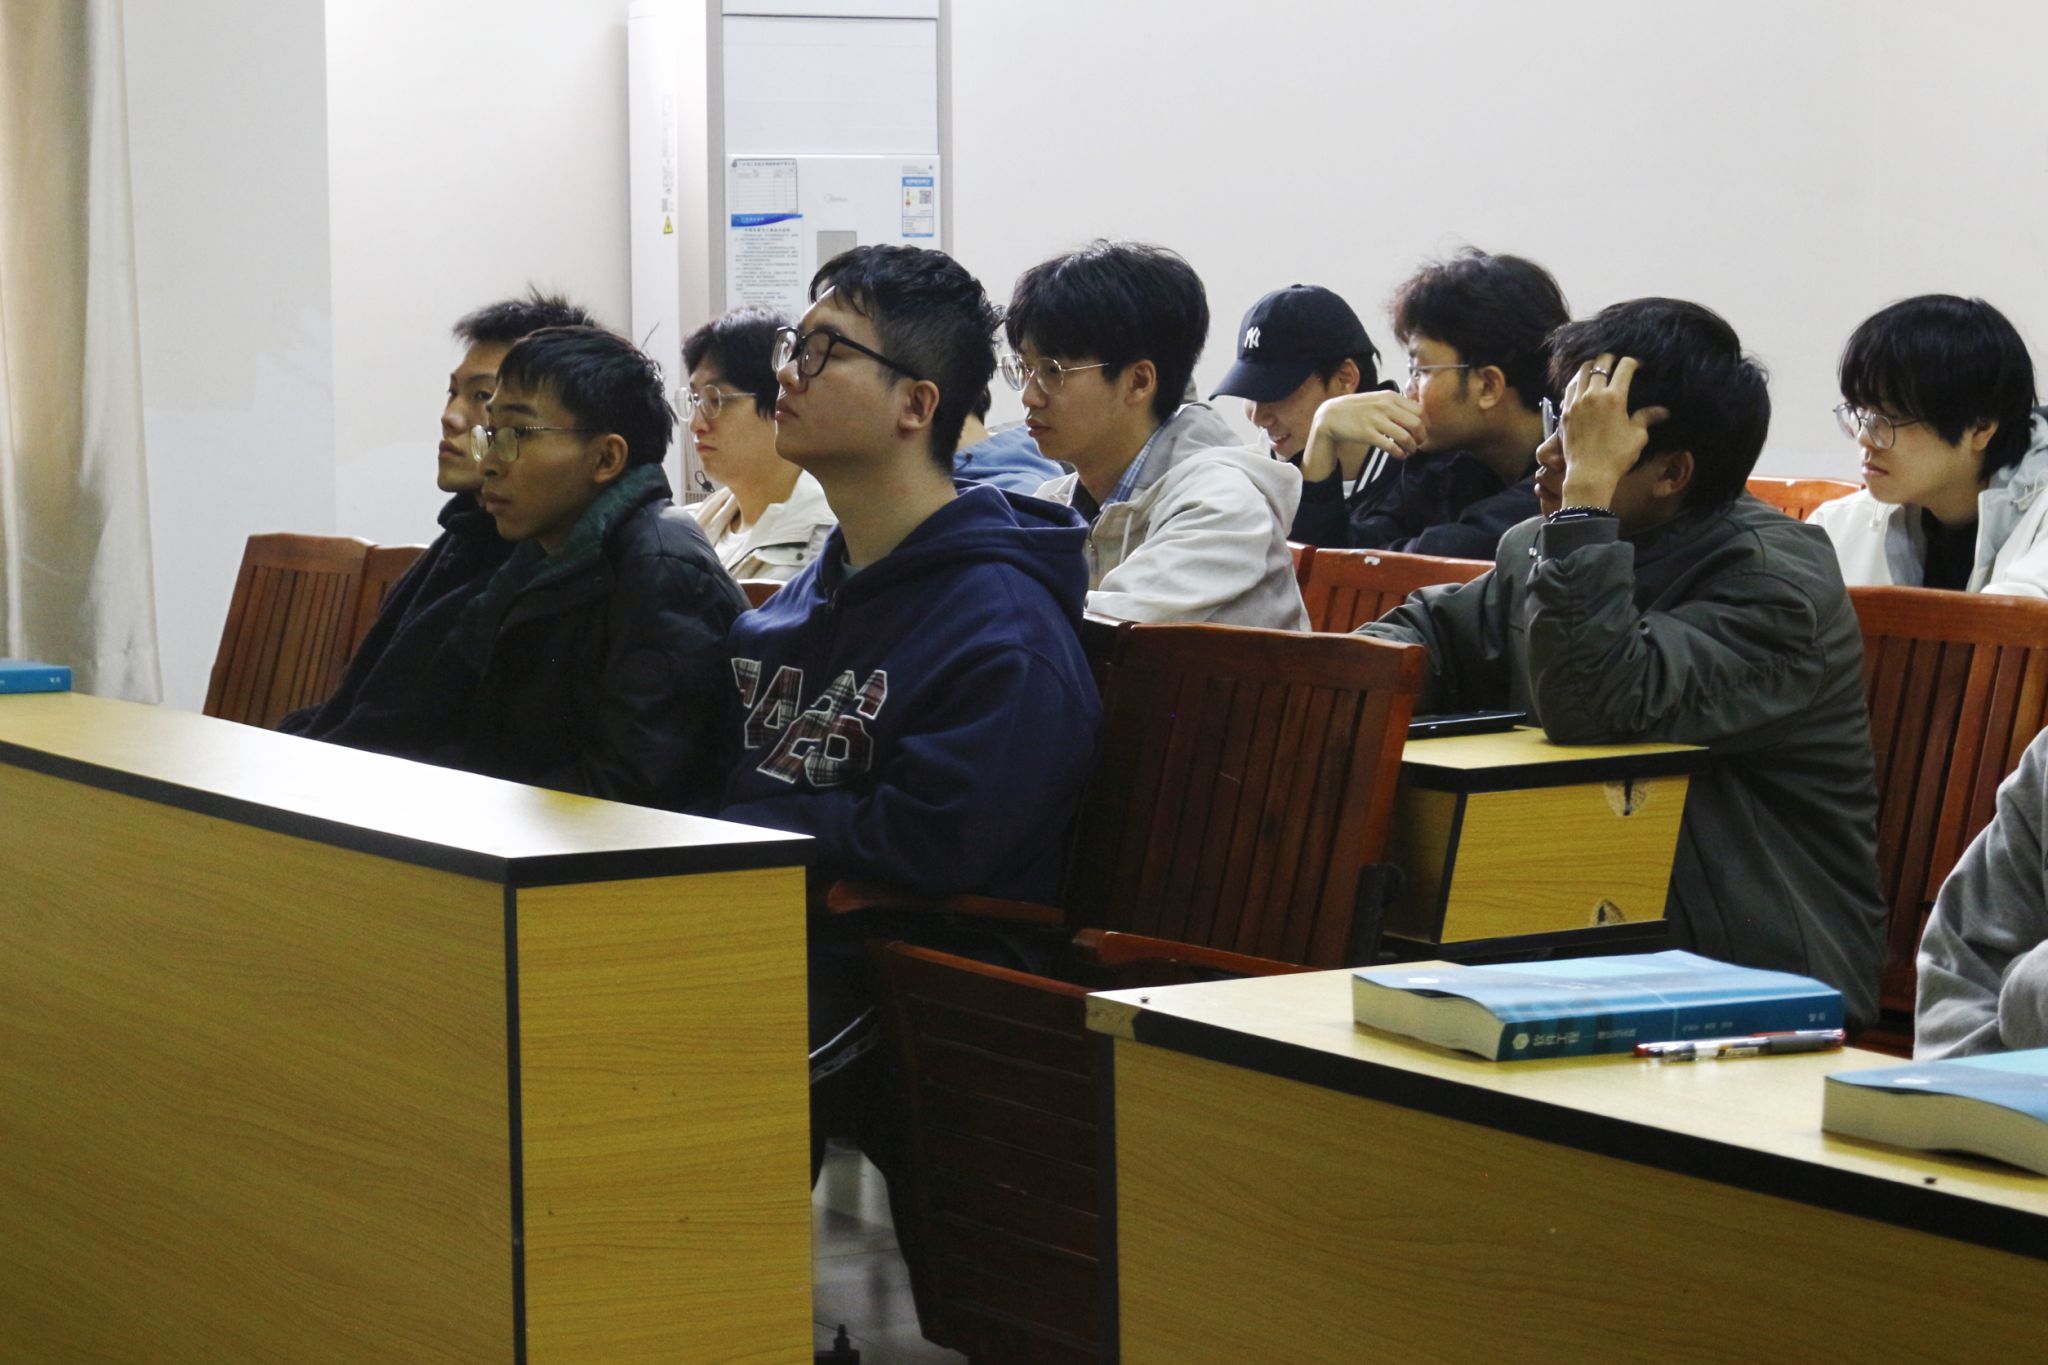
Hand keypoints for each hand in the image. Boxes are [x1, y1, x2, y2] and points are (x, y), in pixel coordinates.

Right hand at [1301, 391, 1426, 481]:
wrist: (1330, 415)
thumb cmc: (1356, 409)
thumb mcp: (1377, 399)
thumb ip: (1394, 404)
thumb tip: (1415, 415)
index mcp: (1390, 396)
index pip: (1419, 410)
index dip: (1424, 424)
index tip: (1420, 432)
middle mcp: (1385, 406)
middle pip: (1416, 424)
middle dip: (1421, 437)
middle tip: (1418, 444)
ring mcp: (1376, 420)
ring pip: (1405, 437)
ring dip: (1412, 448)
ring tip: (1409, 452)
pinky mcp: (1368, 434)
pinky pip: (1391, 446)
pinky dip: (1399, 453)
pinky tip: (1399, 456)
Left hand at [1555, 354, 1669, 508]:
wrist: (1589, 473)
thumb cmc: (1616, 456)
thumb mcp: (1637, 436)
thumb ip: (1646, 417)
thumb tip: (1663, 411)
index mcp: (1614, 398)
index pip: (1624, 367)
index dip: (1633, 362)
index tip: (1637, 366)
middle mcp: (1593, 395)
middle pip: (1600, 364)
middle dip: (1610, 359)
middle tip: (1616, 362)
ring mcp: (1576, 402)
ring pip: (1581, 372)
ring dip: (1591, 367)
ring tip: (1597, 369)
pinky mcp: (1564, 412)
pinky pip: (1569, 388)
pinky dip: (1577, 381)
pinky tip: (1581, 385)